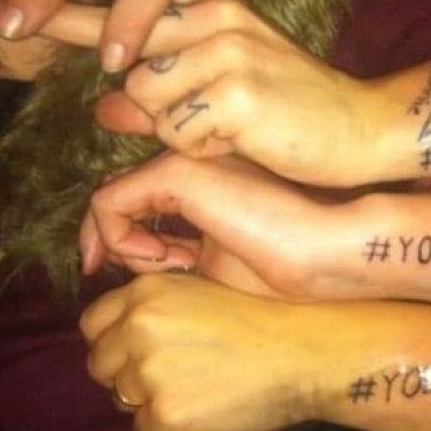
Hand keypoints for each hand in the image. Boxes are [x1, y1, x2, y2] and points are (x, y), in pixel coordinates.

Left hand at [41, 0, 382, 187]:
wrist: (361, 127)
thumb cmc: (295, 110)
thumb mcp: (227, 88)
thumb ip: (164, 89)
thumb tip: (103, 107)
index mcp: (218, 5)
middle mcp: (219, 16)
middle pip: (126, 50)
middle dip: (137, 92)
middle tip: (180, 106)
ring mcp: (228, 51)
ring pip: (145, 97)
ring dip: (174, 127)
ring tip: (225, 130)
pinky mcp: (237, 94)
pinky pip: (177, 132)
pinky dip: (200, 148)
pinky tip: (241, 142)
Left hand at [80, 152, 359, 299]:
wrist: (325, 250)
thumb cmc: (282, 261)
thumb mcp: (214, 258)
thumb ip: (177, 249)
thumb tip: (137, 260)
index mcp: (204, 178)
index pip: (142, 198)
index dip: (123, 236)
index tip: (117, 268)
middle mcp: (189, 160)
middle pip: (121, 197)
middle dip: (109, 240)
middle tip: (105, 270)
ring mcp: (183, 161)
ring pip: (110, 200)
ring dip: (117, 244)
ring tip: (156, 267)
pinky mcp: (178, 172)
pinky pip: (110, 203)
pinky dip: (117, 238)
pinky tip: (156, 260)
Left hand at [80, 274, 317, 430]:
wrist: (302, 351)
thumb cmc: (260, 318)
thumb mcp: (202, 288)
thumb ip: (156, 304)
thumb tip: (121, 331)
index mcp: (147, 291)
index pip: (92, 323)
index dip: (111, 339)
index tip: (132, 349)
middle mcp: (139, 326)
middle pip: (99, 364)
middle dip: (125, 373)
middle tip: (168, 374)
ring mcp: (149, 371)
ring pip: (121, 399)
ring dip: (149, 399)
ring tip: (194, 387)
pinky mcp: (166, 413)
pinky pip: (143, 428)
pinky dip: (168, 425)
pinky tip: (203, 406)